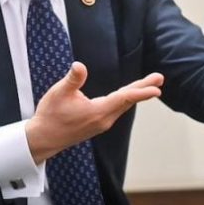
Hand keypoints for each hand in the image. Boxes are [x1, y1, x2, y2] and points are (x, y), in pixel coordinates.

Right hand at [26, 62, 163, 162]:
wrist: (43, 138)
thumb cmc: (50, 115)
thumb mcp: (59, 93)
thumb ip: (72, 80)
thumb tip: (79, 66)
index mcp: (98, 112)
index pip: (124, 98)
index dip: (142, 91)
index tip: (157, 88)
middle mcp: (104, 119)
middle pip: (128, 101)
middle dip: (144, 89)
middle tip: (159, 78)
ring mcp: (101, 123)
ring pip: (123, 106)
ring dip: (136, 94)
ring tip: (149, 84)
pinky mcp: (97, 124)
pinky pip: (117, 110)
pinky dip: (126, 100)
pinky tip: (128, 95)